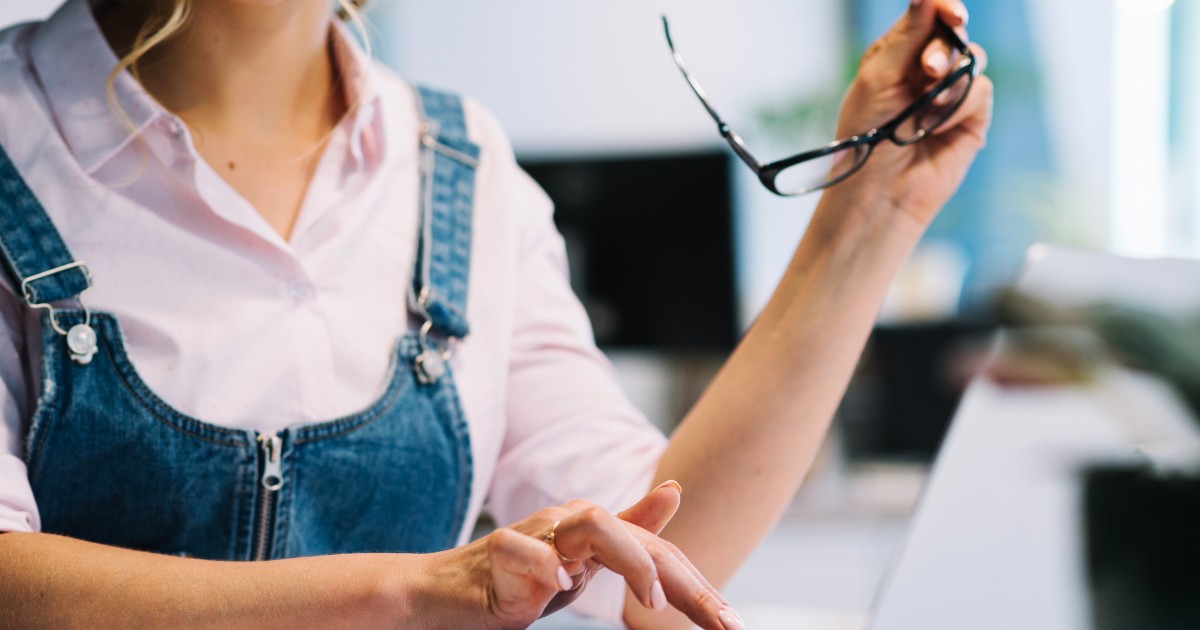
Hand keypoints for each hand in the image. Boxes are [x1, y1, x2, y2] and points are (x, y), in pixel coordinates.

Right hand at [418, 481, 742, 629]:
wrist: (445, 592)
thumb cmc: (518, 581)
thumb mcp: (584, 566)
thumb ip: (630, 534)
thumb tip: (674, 489)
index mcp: (597, 528)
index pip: (660, 552)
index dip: (698, 586)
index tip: (732, 623)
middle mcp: (572, 522)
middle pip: (640, 538)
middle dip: (684, 581)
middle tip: (720, 621)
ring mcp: (536, 533)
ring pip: (593, 524)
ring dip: (630, 559)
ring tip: (652, 603)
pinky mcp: (497, 552)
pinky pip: (523, 550)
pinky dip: (542, 564)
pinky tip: (560, 585)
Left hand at [830, 0, 992, 226]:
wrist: (877, 190)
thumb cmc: (865, 136)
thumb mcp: (877, 78)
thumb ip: (906, 36)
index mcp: (898, 54)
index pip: (928, 16)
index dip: (942, 7)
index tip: (951, 12)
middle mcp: (926, 70)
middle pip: (953, 35)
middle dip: (942, 49)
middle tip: (927, 71)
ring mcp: (950, 93)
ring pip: (972, 60)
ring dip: (948, 82)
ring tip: (924, 110)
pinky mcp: (970, 118)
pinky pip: (980, 92)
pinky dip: (958, 107)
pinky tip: (932, 128)